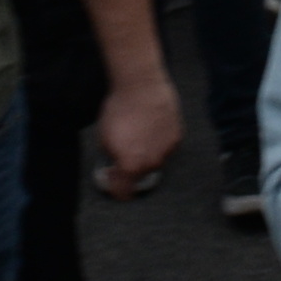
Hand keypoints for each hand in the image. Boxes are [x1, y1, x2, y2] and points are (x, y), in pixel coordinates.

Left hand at [96, 69, 182, 198]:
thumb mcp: (104, 137)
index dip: (116, 187)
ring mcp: (166, 151)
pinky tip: (152, 126)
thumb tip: (114, 164)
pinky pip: (166, 146)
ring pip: (156, 160)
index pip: (124, 193)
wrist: (139, 86)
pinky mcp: (177, 137)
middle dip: (132, 167)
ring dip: (147, 153)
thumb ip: (111, 157)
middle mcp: (151, 163)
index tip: (114, 179)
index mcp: (130, 166)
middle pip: (141, 175)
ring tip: (140, 133)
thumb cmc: (119, 109)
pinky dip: (159, 141)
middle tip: (126, 149)